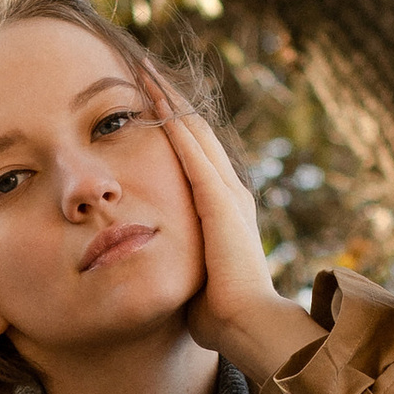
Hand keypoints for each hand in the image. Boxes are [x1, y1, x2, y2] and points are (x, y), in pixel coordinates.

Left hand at [153, 92, 320, 381]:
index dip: (174, 128)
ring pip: (195, 132)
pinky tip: (154, 99)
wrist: (248, 324)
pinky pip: (192, 151)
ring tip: (145, 70)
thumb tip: (157, 271)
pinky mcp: (219, 200)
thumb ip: (179, 263)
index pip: (196, 157)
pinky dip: (174, 122)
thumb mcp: (191, 277)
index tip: (149, 105)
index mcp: (224, 209)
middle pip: (197, 133)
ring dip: (169, 100)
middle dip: (171, 101)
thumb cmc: (219, 315)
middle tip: (145, 69)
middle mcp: (230, 192)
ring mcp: (227, 193)